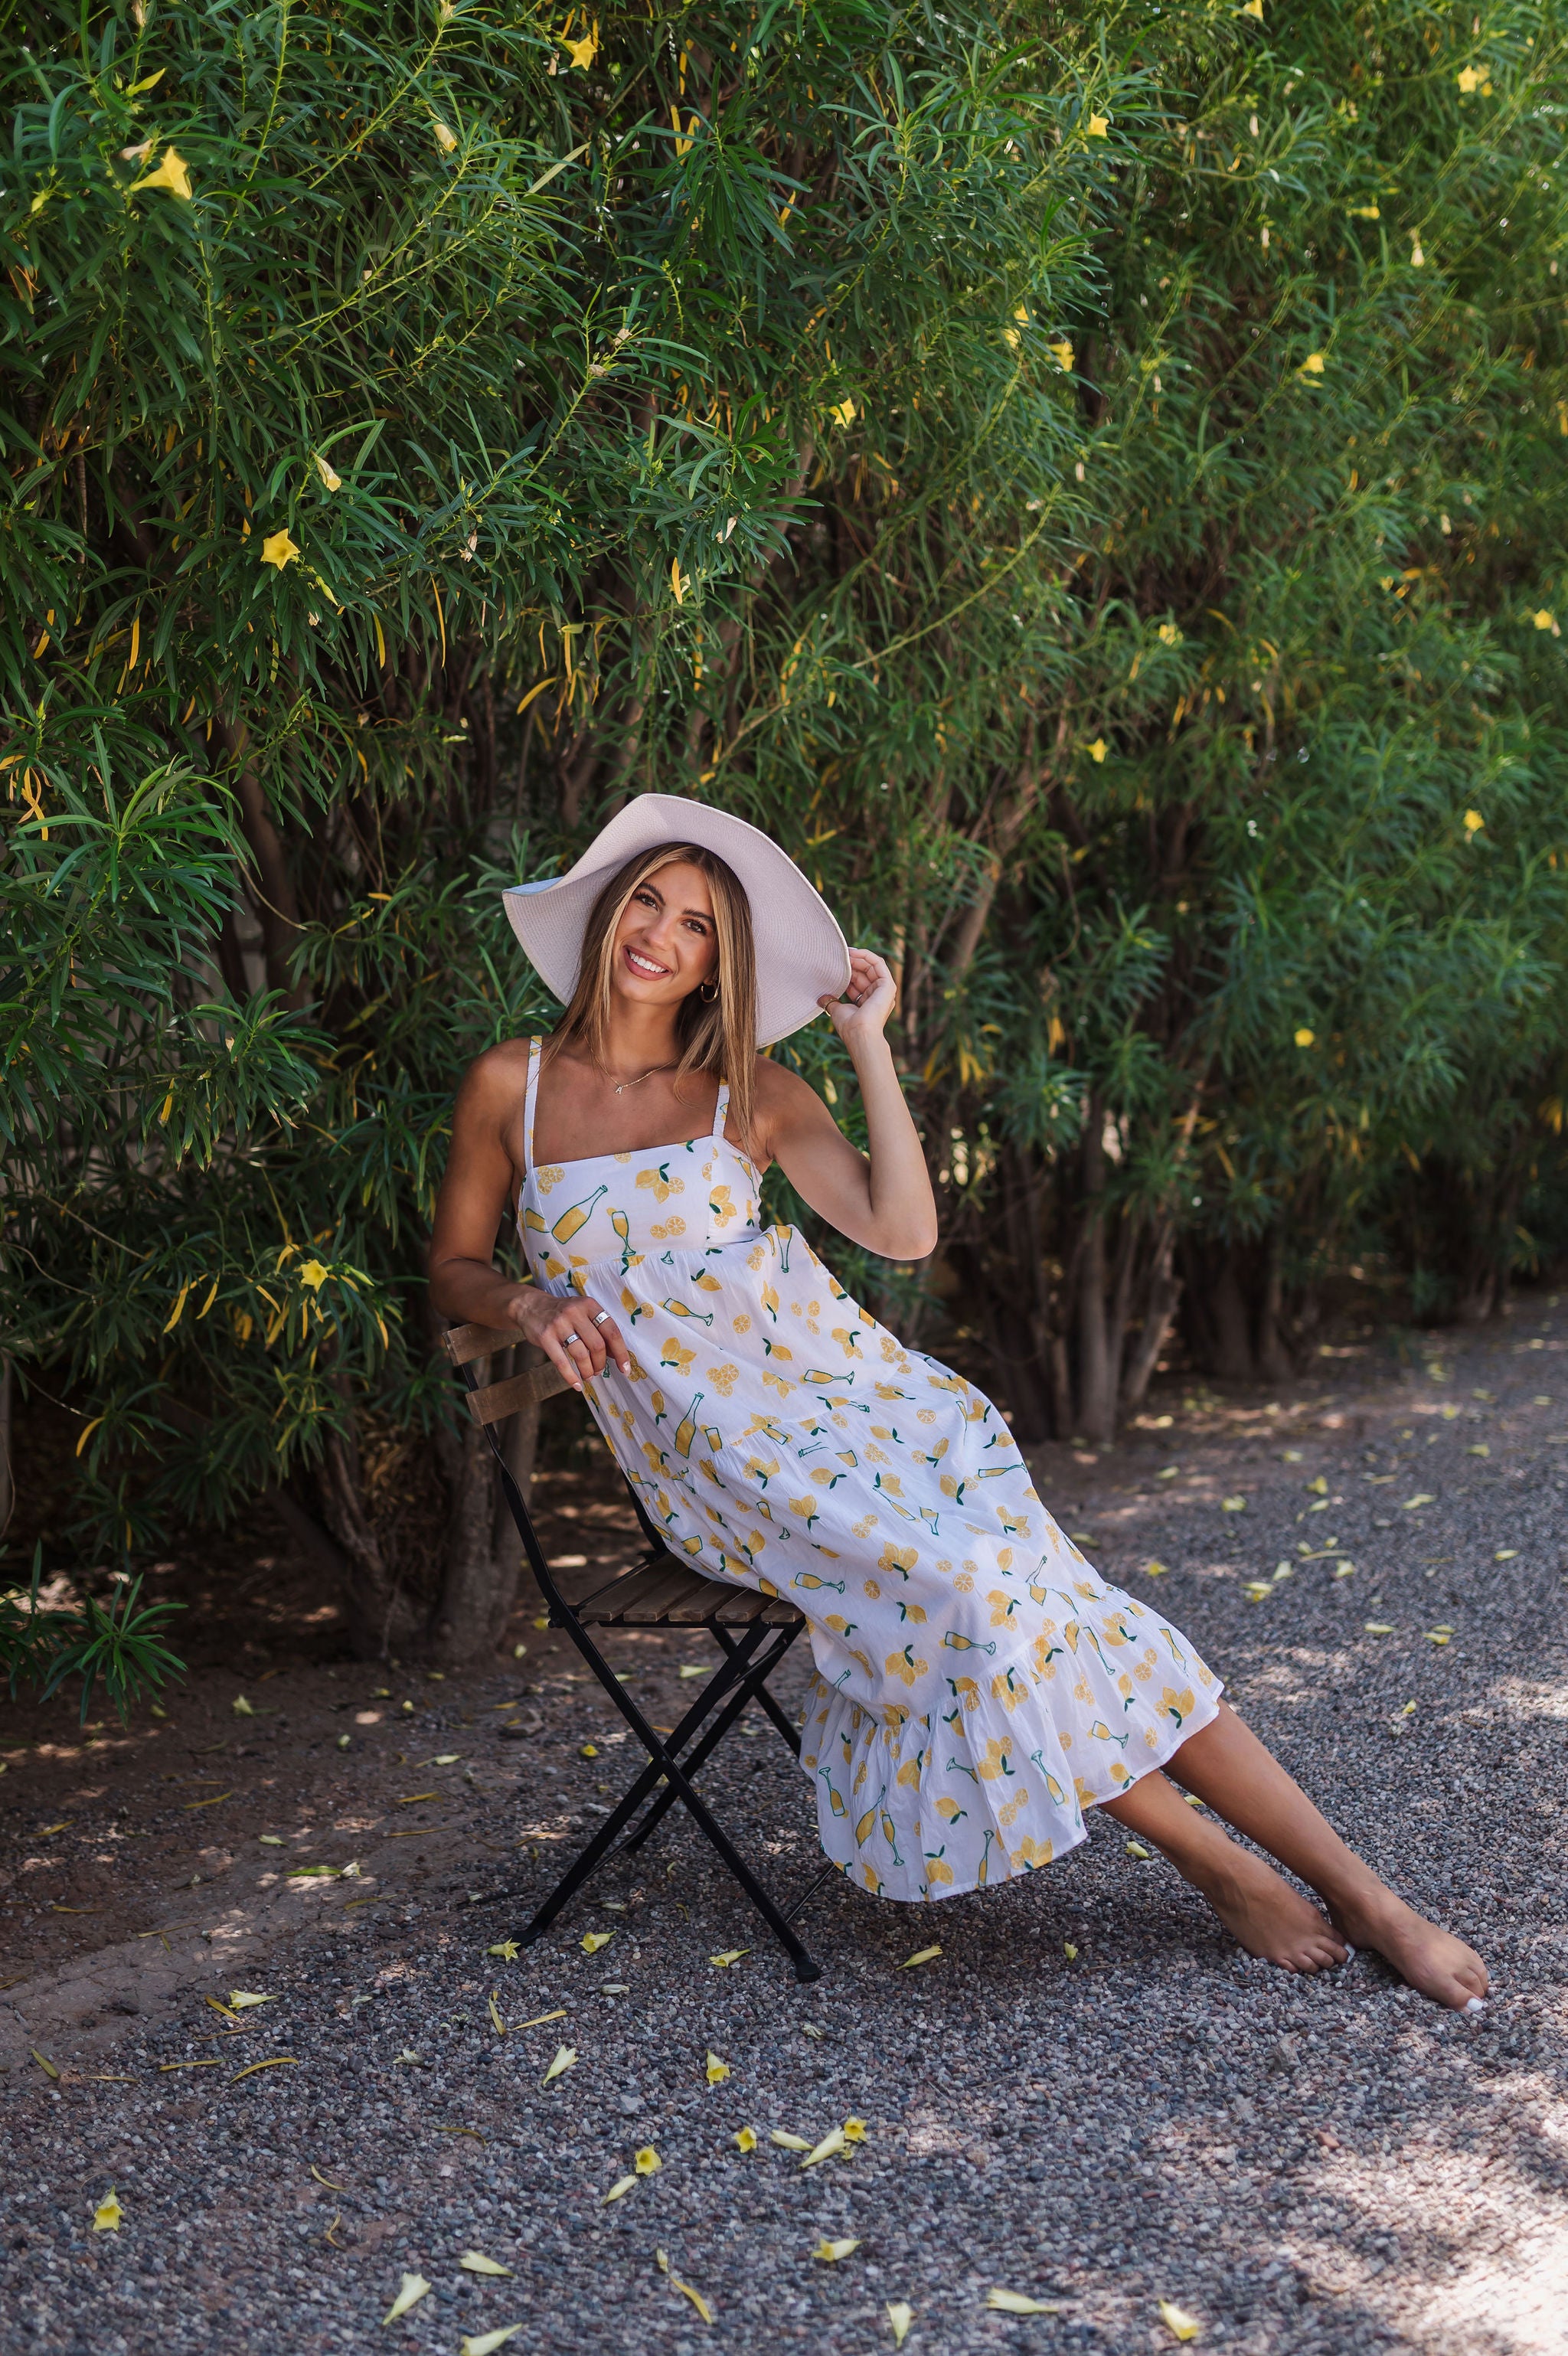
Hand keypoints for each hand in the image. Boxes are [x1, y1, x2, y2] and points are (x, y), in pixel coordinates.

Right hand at [505, 1283, 630, 1389]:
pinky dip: (571, 1376)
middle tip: (599, 1371)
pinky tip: (577, 1385)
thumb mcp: (582, 1312)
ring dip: (587, 1370)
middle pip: (597, 1345)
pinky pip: (561, 1361)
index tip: (624, 1368)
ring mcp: (559, 1324)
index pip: (611, 1330)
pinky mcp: (545, 1336)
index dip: (620, 1352)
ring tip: (588, 1376)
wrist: (531, 1306)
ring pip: (581, 1354)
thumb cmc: (563, 1313)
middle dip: (600, 1363)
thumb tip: (615, 1354)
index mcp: (589, 1305)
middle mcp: (575, 1312)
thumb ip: (598, 1329)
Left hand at [819, 948, 895, 1051]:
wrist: (859, 1032)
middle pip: (865, 973)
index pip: (857, 982)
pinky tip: (854, 952)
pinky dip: (867, 956)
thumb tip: (821, 998)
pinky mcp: (888, 985)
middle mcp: (878, 996)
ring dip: (858, 958)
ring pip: (872, 966)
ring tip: (844, 953)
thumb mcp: (838, 1010)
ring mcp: (884, 990)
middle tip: (838, 956)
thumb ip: (832, 1002)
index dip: (847, 973)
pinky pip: (879, 963)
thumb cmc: (849, 1026)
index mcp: (868, 1002)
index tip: (835, 965)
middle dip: (852, 964)